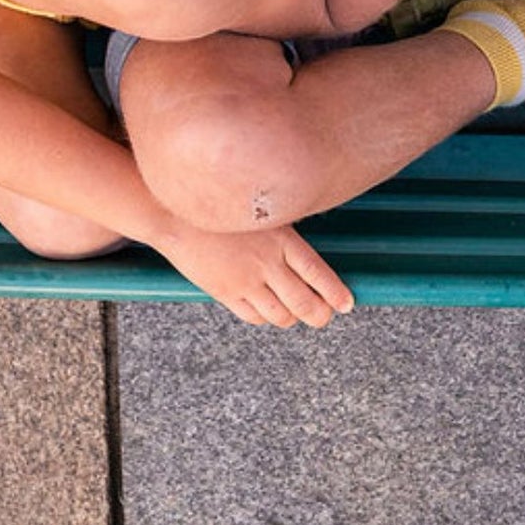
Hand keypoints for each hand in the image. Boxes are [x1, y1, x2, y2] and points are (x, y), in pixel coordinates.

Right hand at [155, 219, 354, 327]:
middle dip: (320, 314)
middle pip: (304, 303)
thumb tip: (305, 258)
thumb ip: (284, 236)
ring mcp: (246, 281)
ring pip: (281, 315)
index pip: (319, 274)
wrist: (178, 214)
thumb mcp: (263, 214)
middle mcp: (268, 263)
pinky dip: (266, 318)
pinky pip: (253, 317)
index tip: (347, 303)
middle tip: (325, 316)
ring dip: (293, 318)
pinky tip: (269, 311)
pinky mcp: (225, 293)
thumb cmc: (223, 206)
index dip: (336, 293)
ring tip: (298, 315)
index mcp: (283, 239)